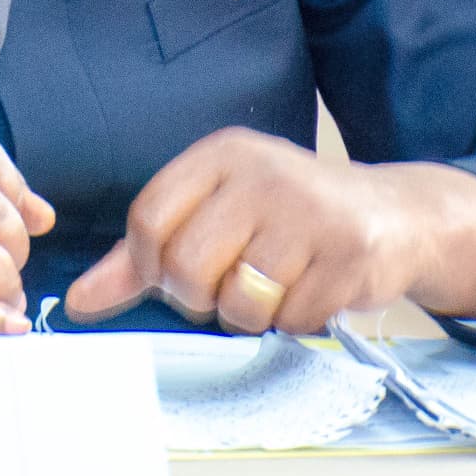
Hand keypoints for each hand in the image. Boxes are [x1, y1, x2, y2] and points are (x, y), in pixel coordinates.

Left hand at [63, 129, 475, 332]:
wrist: (395, 215)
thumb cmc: (287, 217)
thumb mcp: (214, 214)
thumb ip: (142, 256)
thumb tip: (80, 300)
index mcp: (222, 155)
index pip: (148, 219)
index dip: (148, 265)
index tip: (169, 275)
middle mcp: (263, 174)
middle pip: (186, 268)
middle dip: (200, 297)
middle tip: (229, 283)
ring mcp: (310, 213)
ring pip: (239, 303)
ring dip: (252, 314)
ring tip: (277, 282)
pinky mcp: (350, 254)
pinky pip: (292, 319)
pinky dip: (296, 320)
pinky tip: (314, 287)